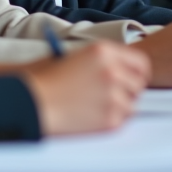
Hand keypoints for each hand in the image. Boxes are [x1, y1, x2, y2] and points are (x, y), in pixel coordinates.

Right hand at [17, 41, 149, 135]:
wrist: (30, 101)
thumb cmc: (45, 80)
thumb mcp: (74, 57)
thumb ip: (102, 61)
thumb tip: (124, 71)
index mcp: (103, 51)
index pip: (141, 63)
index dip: (138, 73)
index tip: (134, 80)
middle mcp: (112, 70)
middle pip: (139, 84)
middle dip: (128, 91)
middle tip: (110, 96)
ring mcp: (113, 94)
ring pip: (132, 104)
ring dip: (119, 107)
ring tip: (94, 106)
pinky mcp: (110, 118)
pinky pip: (122, 120)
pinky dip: (110, 120)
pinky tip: (89, 115)